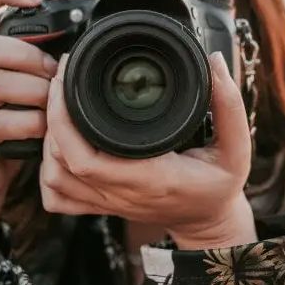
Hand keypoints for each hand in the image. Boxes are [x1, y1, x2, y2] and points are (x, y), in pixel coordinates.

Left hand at [41, 51, 257, 249]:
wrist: (208, 222)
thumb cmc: (218, 187)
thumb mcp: (236, 149)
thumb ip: (230, 106)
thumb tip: (215, 62)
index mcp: (147, 177)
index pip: (85, 156)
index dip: (63, 117)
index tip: (67, 77)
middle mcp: (120, 193)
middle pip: (60, 163)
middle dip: (51, 117)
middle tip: (61, 80)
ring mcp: (107, 202)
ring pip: (54, 179)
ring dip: (47, 142)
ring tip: (59, 107)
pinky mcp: (101, 205)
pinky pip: (59, 198)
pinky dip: (49, 173)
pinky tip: (58, 147)